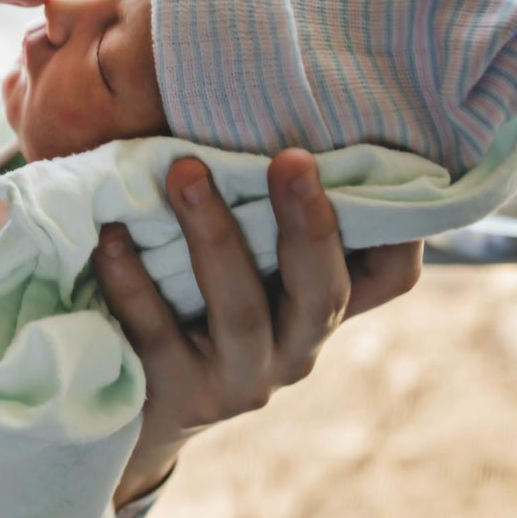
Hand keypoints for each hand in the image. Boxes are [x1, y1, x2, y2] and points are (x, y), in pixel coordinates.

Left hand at [92, 148, 422, 507]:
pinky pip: (157, 335)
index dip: (404, 229)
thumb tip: (267, 114)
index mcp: (319, 306)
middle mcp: (295, 347)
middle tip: (292, 158)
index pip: (390, 277)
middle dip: (309, 224)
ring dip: (215, 236)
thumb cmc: (197, 302)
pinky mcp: (179, 395)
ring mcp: (241, 379)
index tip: (386, 165)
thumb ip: (265, 219)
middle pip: (323, 292)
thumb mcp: (248, 267)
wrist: (138, 403)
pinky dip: (133, 281)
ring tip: (184, 173)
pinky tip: (112, 235)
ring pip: (241, 312)